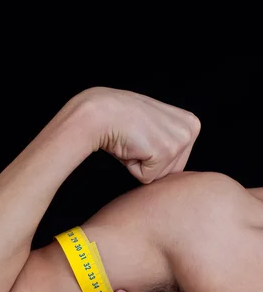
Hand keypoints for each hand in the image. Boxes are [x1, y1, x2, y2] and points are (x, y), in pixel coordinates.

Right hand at [78, 86, 200, 183]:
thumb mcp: (155, 126)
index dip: (155, 156)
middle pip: (172, 171)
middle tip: (138, 139)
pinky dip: (134, 168)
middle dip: (150, 163)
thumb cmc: (122, 119)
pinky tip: (130, 147)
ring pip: (160, 176)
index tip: (144, 135)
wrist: (101, 113)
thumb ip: (169, 141)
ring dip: (142, 165)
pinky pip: (147, 178)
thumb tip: (171, 166)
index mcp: (191, 124)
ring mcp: (180, 141)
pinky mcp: (165, 152)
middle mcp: (191, 130)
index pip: (178, 161)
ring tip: (134, 142)